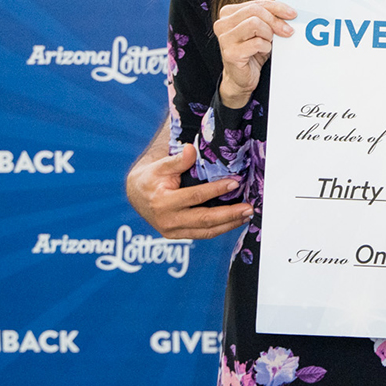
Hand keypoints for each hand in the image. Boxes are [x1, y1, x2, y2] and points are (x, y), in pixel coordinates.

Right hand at [127, 140, 249, 239]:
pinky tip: (234, 221)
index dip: (216, 190)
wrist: (136, 194)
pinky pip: (202, 234)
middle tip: (249, 208)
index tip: (235, 183)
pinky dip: (220, 229)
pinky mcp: (177, 236)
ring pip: (206, 231)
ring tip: (246, 215)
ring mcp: (172, 231)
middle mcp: (167, 220)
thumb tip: (191, 149)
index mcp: (162, 202)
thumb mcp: (160, 166)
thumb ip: (177, 160)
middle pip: (204, 220)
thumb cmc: (151, 177)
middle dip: (229, 214)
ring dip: (229, 224)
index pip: (195, 196)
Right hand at [213, 0, 295, 108]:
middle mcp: (223, 24)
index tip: (292, 14)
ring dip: (268, 34)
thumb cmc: (252, 52)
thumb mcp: (261, 30)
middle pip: (255, 11)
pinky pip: (256, 43)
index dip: (277, 8)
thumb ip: (268, 18)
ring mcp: (225, 38)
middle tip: (287, 31)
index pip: (256, 4)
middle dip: (275, 20)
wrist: (241, 77)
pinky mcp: (231, 53)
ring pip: (254, 24)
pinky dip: (265, 47)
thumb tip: (288, 13)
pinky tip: (264, 51)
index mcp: (228, 13)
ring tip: (268, 42)